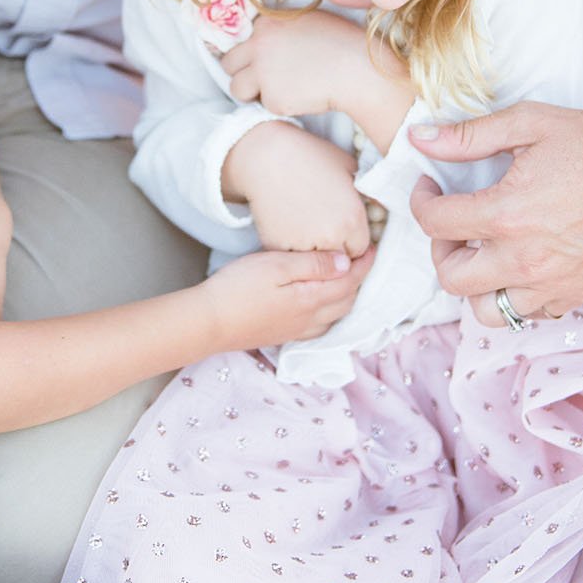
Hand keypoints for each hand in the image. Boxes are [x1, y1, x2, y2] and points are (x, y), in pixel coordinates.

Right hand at [204, 246, 375, 349]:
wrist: (208, 322)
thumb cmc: (238, 288)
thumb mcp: (277, 265)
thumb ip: (313, 264)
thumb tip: (346, 263)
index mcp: (312, 299)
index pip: (350, 281)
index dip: (365, 264)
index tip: (374, 246)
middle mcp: (310, 319)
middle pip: (348, 301)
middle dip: (361, 280)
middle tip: (363, 259)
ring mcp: (297, 330)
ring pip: (335, 316)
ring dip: (347, 298)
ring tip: (348, 279)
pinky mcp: (283, 335)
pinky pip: (320, 327)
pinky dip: (331, 313)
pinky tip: (323, 306)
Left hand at [220, 11, 374, 118]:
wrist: (357, 69)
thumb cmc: (340, 42)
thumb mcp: (307, 20)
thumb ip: (280, 26)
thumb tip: (265, 36)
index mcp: (266, 23)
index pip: (240, 40)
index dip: (251, 52)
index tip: (261, 60)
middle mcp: (258, 46)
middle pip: (228, 64)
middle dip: (241, 73)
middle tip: (261, 80)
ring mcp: (263, 73)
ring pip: (236, 89)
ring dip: (252, 92)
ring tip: (278, 90)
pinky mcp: (273, 99)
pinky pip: (266, 106)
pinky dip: (280, 105)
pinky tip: (302, 97)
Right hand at [224, 121, 370, 256]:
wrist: (267, 156)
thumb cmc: (309, 155)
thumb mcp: (350, 167)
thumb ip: (369, 193)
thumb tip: (379, 206)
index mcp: (352, 219)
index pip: (362, 249)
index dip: (354, 239)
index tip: (347, 232)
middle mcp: (332, 238)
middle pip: (341, 260)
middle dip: (338, 248)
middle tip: (327, 230)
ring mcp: (304, 246)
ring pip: (317, 264)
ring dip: (316, 253)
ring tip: (309, 230)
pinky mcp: (279, 248)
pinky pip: (293, 259)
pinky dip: (294, 250)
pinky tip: (292, 229)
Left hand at [408, 102, 582, 317]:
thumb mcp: (528, 123)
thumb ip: (468, 136)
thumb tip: (419, 138)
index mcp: (507, 214)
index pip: (434, 223)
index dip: (420, 200)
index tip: (429, 187)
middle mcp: (524, 259)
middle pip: (450, 277)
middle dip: (440, 248)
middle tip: (453, 223)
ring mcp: (550, 284)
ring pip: (485, 309)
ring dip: (474, 283)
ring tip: (483, 251)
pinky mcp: (574, 294)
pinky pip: (526, 312)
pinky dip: (513, 294)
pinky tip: (518, 262)